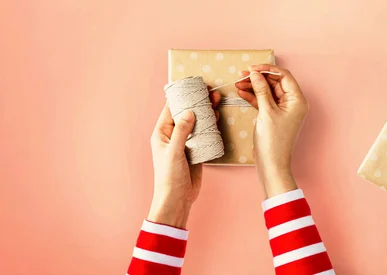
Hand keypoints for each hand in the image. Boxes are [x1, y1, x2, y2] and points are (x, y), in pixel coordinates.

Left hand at [148, 90, 220, 227]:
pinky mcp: (197, 151)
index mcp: (162, 134)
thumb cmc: (169, 177)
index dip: (182, 96)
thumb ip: (182, 131)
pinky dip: (211, 126)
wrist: (177, 199)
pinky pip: (205, 135)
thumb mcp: (174, 152)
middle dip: (198, 103)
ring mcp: (186, 143)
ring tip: (217, 102)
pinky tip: (218, 118)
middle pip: (187, 114)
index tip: (193, 86)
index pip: (171, 109)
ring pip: (197, 123)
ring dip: (206, 113)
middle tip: (210, 93)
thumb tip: (189, 111)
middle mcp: (173, 136)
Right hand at [235, 65, 307, 197]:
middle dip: (258, 78)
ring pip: (268, 91)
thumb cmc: (273, 141)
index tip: (252, 68)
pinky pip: (264, 101)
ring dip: (253, 86)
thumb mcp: (266, 112)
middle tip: (241, 75)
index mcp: (297, 100)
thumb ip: (261, 90)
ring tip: (238, 83)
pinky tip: (241, 92)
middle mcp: (292, 103)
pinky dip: (253, 96)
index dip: (267, 70)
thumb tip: (255, 74)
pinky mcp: (273, 116)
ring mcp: (283, 110)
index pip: (284, 76)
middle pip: (275, 83)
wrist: (271, 164)